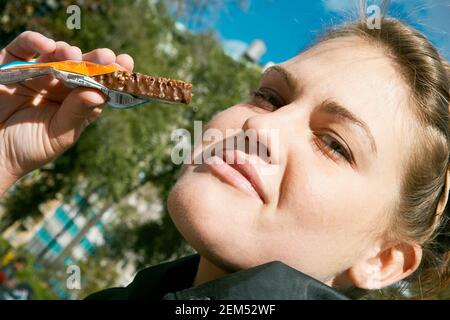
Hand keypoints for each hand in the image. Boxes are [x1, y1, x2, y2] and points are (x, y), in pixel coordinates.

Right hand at [0, 31, 133, 193]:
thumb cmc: (28, 147)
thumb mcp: (59, 134)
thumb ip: (77, 113)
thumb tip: (100, 92)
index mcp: (77, 102)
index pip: (100, 84)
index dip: (113, 74)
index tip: (126, 65)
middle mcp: (61, 85)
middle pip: (83, 66)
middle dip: (96, 60)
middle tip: (106, 56)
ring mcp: (38, 74)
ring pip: (58, 54)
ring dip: (69, 52)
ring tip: (74, 55)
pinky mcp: (13, 65)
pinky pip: (25, 47)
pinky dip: (36, 41)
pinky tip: (49, 46)